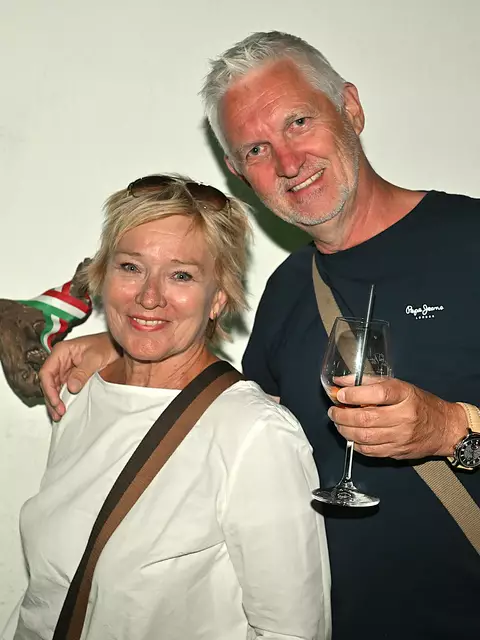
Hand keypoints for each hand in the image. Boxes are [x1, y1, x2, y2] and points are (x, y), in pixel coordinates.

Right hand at [39, 332, 118, 420]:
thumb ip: (82, 372)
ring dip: (55, 401)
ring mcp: (65, 369)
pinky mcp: (71, 376)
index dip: (49, 389)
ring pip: (54, 387)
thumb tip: (71, 387)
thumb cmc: (105, 345)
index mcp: (61, 351)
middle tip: (59, 412)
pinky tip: (64, 408)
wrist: (116, 345)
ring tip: (59, 415)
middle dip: (51, 398)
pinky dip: (62, 399)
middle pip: (48, 382)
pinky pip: (63, 389)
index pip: (47, 372)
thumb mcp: (95, 358)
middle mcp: (60, 360)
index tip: (56, 401)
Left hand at [328, 378, 467, 459]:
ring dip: (345, 430)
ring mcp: (401, 437)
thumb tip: (342, 382)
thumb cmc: (420, 404)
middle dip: (343, 415)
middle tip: (334, 411)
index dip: (354, 394)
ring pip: (365, 437)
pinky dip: (355, 443)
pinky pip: (370, 451)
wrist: (444, 428)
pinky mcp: (397, 451)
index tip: (340, 394)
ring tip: (338, 423)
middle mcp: (404, 417)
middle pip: (366, 418)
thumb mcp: (400, 386)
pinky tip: (351, 435)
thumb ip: (370, 383)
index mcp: (405, 396)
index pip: (378, 393)